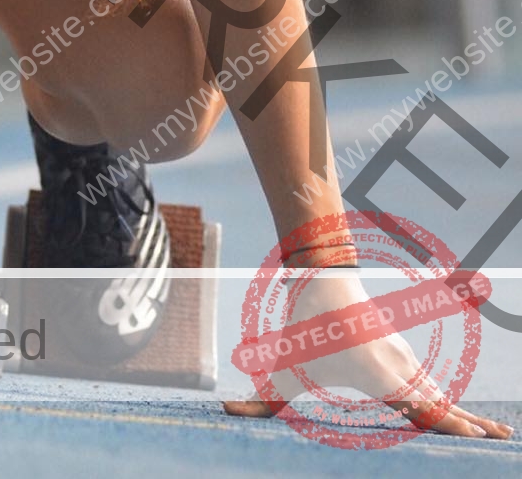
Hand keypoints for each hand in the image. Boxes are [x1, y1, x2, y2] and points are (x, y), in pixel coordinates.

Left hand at [224, 269, 511, 438]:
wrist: (322, 277)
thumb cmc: (304, 326)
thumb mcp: (282, 367)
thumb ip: (257, 397)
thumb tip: (223, 409)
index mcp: (381, 378)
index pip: (425, 407)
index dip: (451, 423)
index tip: (480, 436)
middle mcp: (399, 368)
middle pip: (440, 403)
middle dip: (469, 425)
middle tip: (502, 442)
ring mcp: (402, 359)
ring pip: (437, 393)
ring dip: (462, 415)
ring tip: (491, 435)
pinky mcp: (398, 353)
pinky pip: (428, 382)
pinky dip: (446, 399)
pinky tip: (456, 412)